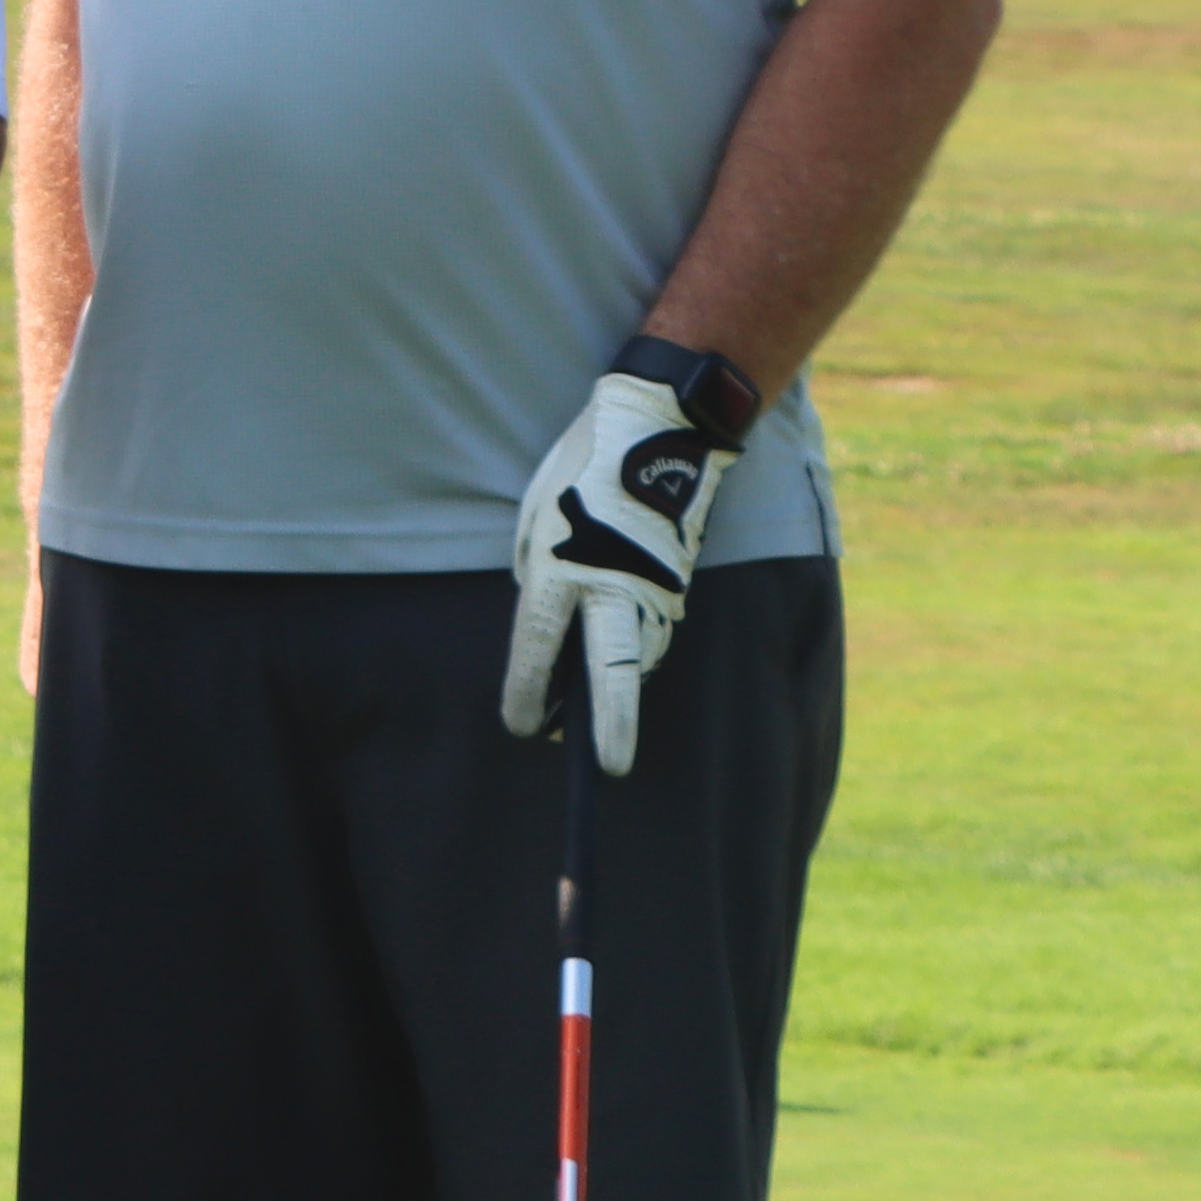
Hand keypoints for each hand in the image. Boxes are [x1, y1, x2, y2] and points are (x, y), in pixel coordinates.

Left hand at [501, 369, 727, 774]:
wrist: (661, 431)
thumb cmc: (583, 471)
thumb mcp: (537, 522)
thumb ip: (538, 576)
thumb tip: (548, 621)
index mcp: (560, 569)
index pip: (537, 648)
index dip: (526, 692)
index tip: (522, 727)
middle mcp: (610, 586)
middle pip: (612, 670)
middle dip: (610, 723)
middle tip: (609, 769)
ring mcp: (652, 586)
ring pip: (635, 654)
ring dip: (615, 688)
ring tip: (596, 723)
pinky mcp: (677, 582)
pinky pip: (650, 631)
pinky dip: (634, 652)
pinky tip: (619, 666)